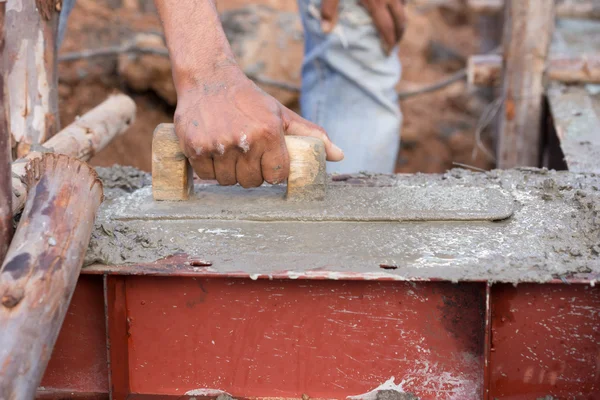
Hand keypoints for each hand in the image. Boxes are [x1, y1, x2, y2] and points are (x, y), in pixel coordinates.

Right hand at [174, 70, 343, 187]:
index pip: (276, 175)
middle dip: (251, 173)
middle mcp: (244, 140)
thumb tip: (340, 156)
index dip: (272, 171)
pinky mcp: (194, 147)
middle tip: (246, 155)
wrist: (208, 79)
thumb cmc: (250, 100)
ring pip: (228, 181)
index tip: (266, 162)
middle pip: (251, 182)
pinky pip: (206, 175)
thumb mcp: (282, 114)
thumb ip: (311, 135)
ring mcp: (218, 145)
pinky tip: (213, 152)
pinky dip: (209, 169)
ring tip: (230, 152)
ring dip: (229, 172)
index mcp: (269, 132)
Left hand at [321, 0, 406, 54]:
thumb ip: (329, 8)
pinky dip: (400, 3)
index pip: (387, 28)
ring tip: (394, 28)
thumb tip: (325, 30)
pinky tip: (392, 6)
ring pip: (404, 6)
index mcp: (376, 2)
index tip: (388, 53)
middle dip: (399, 34)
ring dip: (400, 18)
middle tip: (393, 44)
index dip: (389, 43)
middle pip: (400, 20)